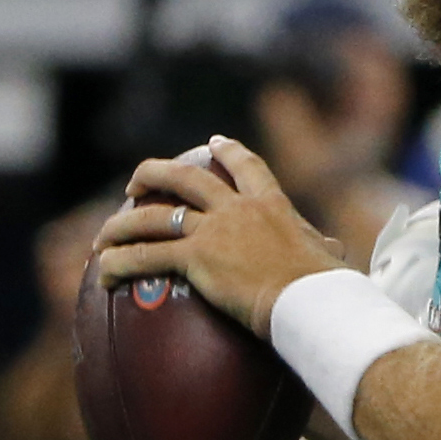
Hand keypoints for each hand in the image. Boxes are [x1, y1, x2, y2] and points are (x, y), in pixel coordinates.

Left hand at [91, 137, 347, 337]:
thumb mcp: (328, 257)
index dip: (228, 151)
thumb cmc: (327, 286)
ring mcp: (213, 230)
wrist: (311, 298)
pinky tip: (104, 272)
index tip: (213, 142)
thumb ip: (324, 249)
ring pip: (153, 217)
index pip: (247, 166)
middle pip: (185, 177)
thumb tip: (337, 253)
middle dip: (153, 174)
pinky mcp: (196, 257)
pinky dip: (120, 262)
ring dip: (121, 225)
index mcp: (272, 205)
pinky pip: (146, 256)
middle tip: (136, 183)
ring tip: (104, 238)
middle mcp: (237, 209)